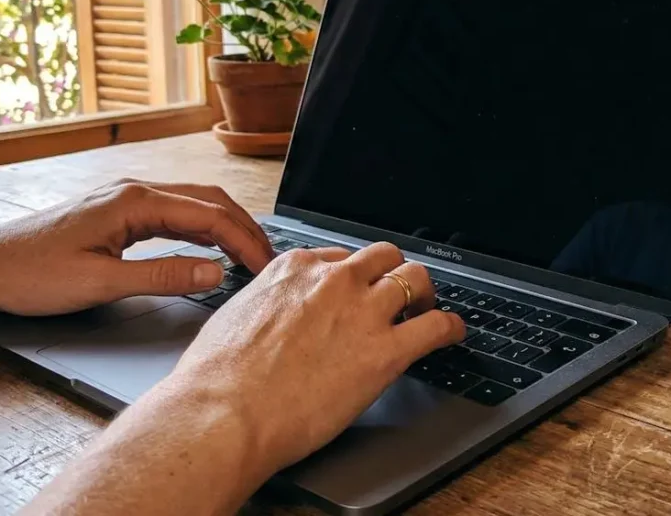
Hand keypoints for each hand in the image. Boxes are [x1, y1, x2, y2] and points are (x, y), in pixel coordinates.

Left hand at [0, 179, 273, 315]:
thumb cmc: (29, 275)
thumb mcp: (100, 284)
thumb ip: (162, 276)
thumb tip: (214, 272)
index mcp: (134, 202)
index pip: (209, 216)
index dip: (244, 243)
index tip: (266, 268)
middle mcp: (133, 191)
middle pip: (208, 201)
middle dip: (245, 229)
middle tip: (270, 261)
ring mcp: (123, 198)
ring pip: (192, 203)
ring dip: (226, 225)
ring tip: (249, 254)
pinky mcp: (115, 211)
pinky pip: (172, 212)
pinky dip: (201, 226)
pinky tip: (208, 245)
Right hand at [169, 241, 465, 478]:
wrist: (224, 412)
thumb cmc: (217, 377)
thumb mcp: (236, 317)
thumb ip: (266, 306)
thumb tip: (271, 315)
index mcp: (295, 269)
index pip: (339, 257)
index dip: (353, 277)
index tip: (357, 290)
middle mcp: (334, 282)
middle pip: (384, 258)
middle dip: (393, 274)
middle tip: (397, 296)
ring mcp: (363, 313)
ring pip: (415, 280)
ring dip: (425, 294)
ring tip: (427, 309)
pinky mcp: (385, 351)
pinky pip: (435, 326)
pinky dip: (450, 327)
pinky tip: (453, 333)